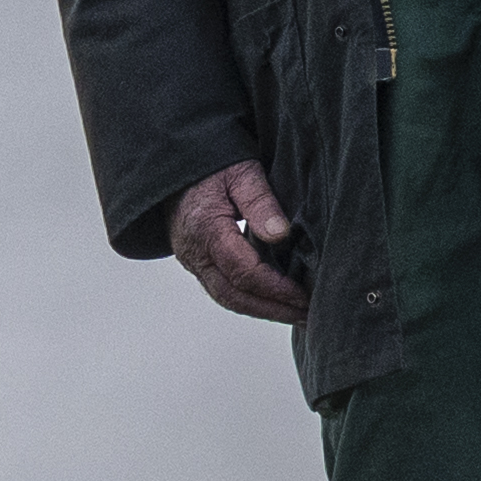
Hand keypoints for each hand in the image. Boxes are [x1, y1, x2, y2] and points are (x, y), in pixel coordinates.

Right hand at [167, 157, 308, 320]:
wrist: (174, 165)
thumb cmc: (210, 165)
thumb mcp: (241, 172)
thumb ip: (260, 202)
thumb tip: (280, 234)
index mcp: (206, 230)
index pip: (244, 272)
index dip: (275, 289)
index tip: (303, 295)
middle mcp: (195, 252)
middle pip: (234, 295)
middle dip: (272, 309)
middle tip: (305, 315)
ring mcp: (192, 261)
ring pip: (226, 298)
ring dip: (261, 310)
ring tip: (294, 314)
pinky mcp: (196, 263)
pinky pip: (221, 289)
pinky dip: (248, 300)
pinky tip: (272, 301)